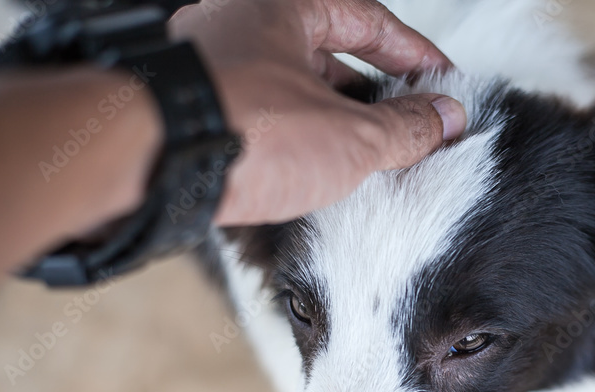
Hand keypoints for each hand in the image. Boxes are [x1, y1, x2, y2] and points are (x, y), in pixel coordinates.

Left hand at [169, 0, 467, 224]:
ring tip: (369, 160)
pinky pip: (260, 118)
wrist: (149, 164)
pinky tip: (315, 172)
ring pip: (291, 90)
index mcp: (281, 5)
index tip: (443, 82)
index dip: (415, 55)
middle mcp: (240, 26)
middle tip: (410, 126)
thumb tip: (444, 118)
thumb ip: (405, 126)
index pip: (367, 20)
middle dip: (375, 94)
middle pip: (327, 55)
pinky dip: (294, 140)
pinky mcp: (193, 112)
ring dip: (334, 122)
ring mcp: (211, 68)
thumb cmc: (242, 128)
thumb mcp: (350, 135)